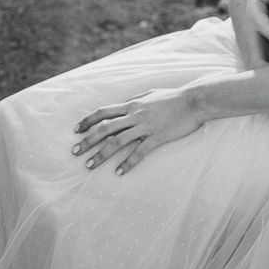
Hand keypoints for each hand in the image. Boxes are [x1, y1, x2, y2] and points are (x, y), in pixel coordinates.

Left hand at [72, 88, 202, 174]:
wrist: (193, 101)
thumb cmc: (173, 97)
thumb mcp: (150, 95)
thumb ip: (134, 100)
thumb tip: (122, 106)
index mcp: (132, 104)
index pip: (103, 112)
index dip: (87, 121)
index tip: (75, 131)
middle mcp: (135, 115)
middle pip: (105, 128)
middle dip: (87, 141)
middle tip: (75, 152)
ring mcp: (145, 126)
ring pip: (117, 142)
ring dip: (101, 155)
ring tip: (89, 166)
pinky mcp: (157, 137)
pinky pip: (139, 152)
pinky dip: (127, 163)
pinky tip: (119, 173)